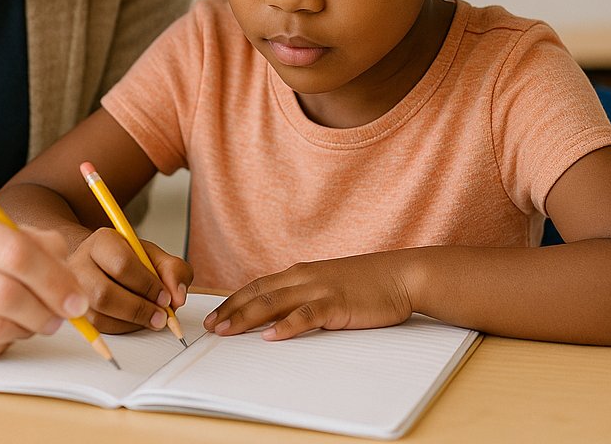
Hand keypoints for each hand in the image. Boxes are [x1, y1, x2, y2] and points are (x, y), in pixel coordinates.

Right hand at [0, 199, 89, 360]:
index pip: (15, 250)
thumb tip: (69, 275)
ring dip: (26, 329)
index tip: (77, 298)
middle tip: (63, 316)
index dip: (54, 278)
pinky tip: (3, 330)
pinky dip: (2, 343)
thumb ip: (28, 240)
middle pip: (6, 292)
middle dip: (46, 309)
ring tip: (34, 321)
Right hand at [67, 227, 193, 333]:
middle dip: (139, 309)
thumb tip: (177, 296)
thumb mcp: (154, 256)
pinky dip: (121, 329)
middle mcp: (81, 262)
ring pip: (99, 314)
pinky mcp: (73, 311)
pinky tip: (134, 322)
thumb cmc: (128, 260)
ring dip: (131, 322)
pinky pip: (96, 328)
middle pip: (104, 293)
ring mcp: (73, 288)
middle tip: (161, 316)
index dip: (147, 285)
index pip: (122, 264)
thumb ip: (173, 270)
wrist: (103, 263)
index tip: (166, 297)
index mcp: (102, 241)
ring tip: (151, 319)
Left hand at [203, 251, 413, 340]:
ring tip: (228, 331)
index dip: (234, 301)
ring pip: (275, 302)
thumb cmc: (365, 284)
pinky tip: (272, 337)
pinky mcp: (336, 303)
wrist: (399, 275)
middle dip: (232, 310)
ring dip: (248, 317)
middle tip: (211, 327)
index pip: (258, 286)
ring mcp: (319, 288)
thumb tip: (280, 315)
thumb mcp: (327, 286)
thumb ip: (304, 296)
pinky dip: (287, 326)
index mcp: (299, 273)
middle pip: (259, 293)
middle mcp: (303, 277)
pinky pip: (307, 315)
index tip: (215, 316)